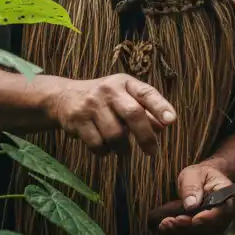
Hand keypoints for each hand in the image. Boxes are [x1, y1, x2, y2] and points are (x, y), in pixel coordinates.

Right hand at [48, 75, 175, 155]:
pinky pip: (98, 144)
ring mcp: (91, 105)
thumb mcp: (123, 96)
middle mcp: (108, 90)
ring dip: (123, 148)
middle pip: (133, 114)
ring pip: (115, 134)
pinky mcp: (78, 120)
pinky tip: (105, 147)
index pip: (146, 92)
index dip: (160, 106)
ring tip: (124, 149)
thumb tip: (164, 126)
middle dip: (146, 136)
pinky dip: (105, 151)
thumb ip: (144, 109)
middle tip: (152, 151)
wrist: (63, 96)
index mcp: (124, 82)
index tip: (171, 121)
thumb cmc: (103, 99)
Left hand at [157, 162, 234, 234]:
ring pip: (199, 232)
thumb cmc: (199, 175)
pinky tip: (164, 227)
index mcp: (226, 196)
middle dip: (190, 226)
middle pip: (210, 226)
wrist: (200, 181)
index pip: (223, 210)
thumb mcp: (193, 174)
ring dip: (182, 230)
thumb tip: (190, 205)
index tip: (194, 219)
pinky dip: (177, 231)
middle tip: (173, 221)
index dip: (209, 218)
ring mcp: (213, 223)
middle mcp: (223, 213)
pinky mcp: (202, 229)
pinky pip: (191, 233)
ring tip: (165, 223)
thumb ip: (192, 186)